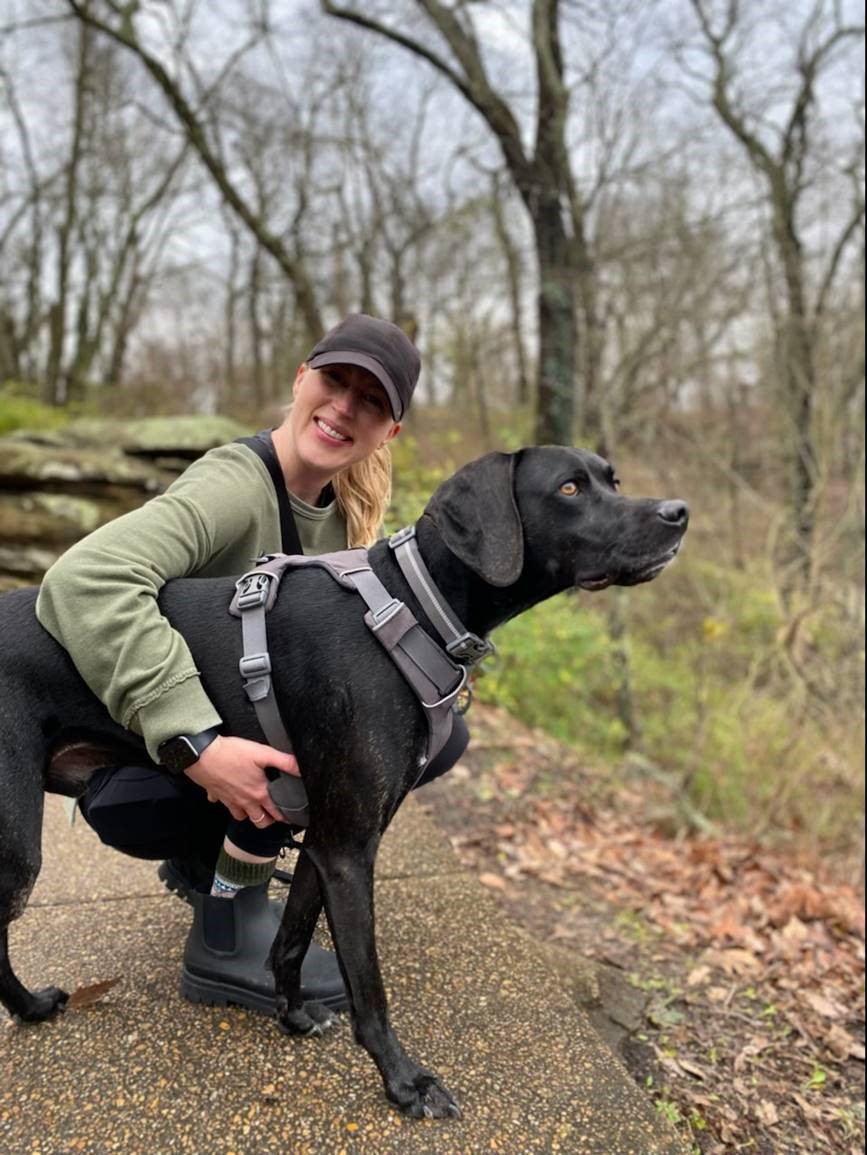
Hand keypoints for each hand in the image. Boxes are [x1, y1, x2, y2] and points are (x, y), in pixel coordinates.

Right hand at [184, 735, 298, 826]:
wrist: (202, 754)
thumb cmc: (231, 753)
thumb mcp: (262, 753)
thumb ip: (284, 761)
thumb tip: (301, 768)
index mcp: (258, 792)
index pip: (275, 812)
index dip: (284, 816)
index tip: (289, 818)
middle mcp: (244, 800)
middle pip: (259, 821)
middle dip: (267, 821)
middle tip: (271, 816)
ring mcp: (229, 800)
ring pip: (240, 816)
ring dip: (246, 814)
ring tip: (252, 808)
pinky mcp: (215, 794)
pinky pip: (221, 803)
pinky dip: (224, 801)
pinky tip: (226, 793)